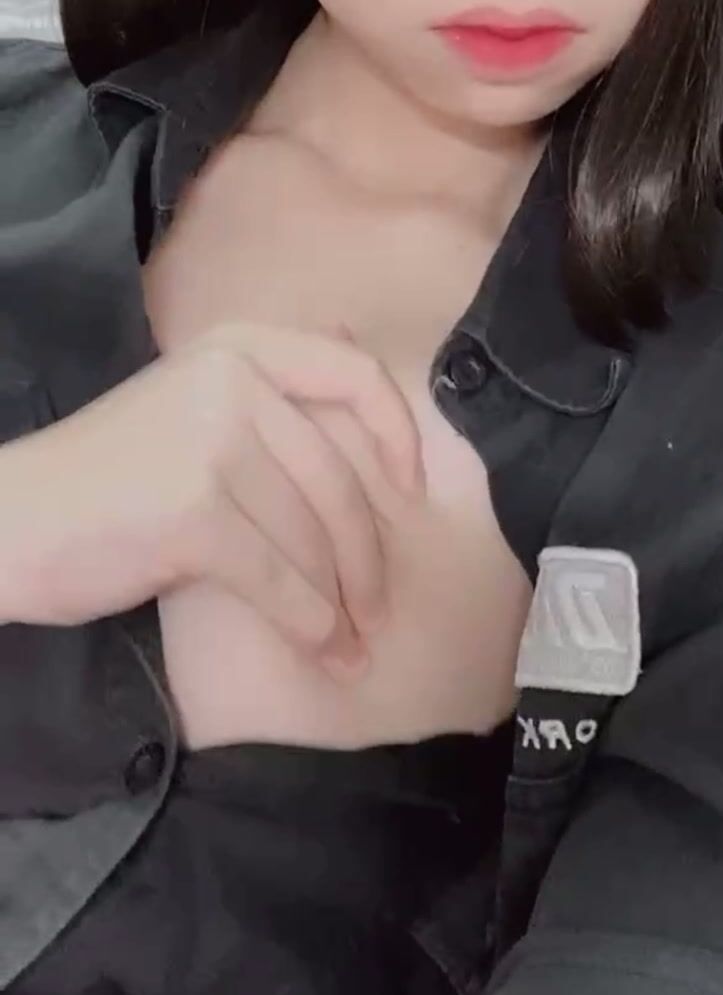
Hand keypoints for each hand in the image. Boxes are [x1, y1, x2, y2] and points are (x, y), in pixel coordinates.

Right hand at [0, 320, 425, 680]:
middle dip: (367, 558)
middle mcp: (232, 382)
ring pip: (313, 538)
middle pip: (338, 480)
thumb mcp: (189, 405)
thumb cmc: (107, 478)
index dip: (397, 435)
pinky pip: (279, 579)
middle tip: (379, 613)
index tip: (410, 489)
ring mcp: (212, 444)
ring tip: (349, 645)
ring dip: (339, 605)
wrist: (10, 519)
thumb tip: (370, 412)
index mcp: (239, 347)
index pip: (354, 375)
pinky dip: (306, 623)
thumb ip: (267, 401)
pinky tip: (316, 646)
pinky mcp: (195, 512)